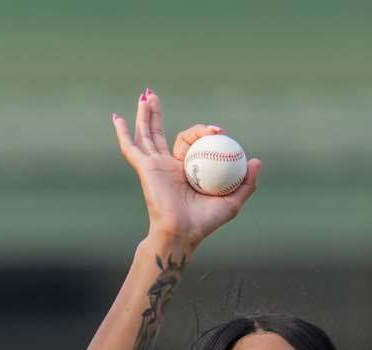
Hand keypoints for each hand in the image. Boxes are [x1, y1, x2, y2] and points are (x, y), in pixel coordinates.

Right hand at [110, 89, 260, 251]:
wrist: (182, 232)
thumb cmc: (204, 222)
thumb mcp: (233, 202)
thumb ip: (246, 183)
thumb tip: (256, 161)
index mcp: (185, 170)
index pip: (191, 141)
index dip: (203, 131)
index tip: (218, 131)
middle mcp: (167, 166)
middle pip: (161, 133)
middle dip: (159, 114)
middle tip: (157, 96)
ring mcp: (154, 166)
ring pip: (147, 134)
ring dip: (146, 114)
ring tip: (146, 95)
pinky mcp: (145, 168)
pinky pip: (131, 147)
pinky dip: (123, 132)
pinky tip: (116, 117)